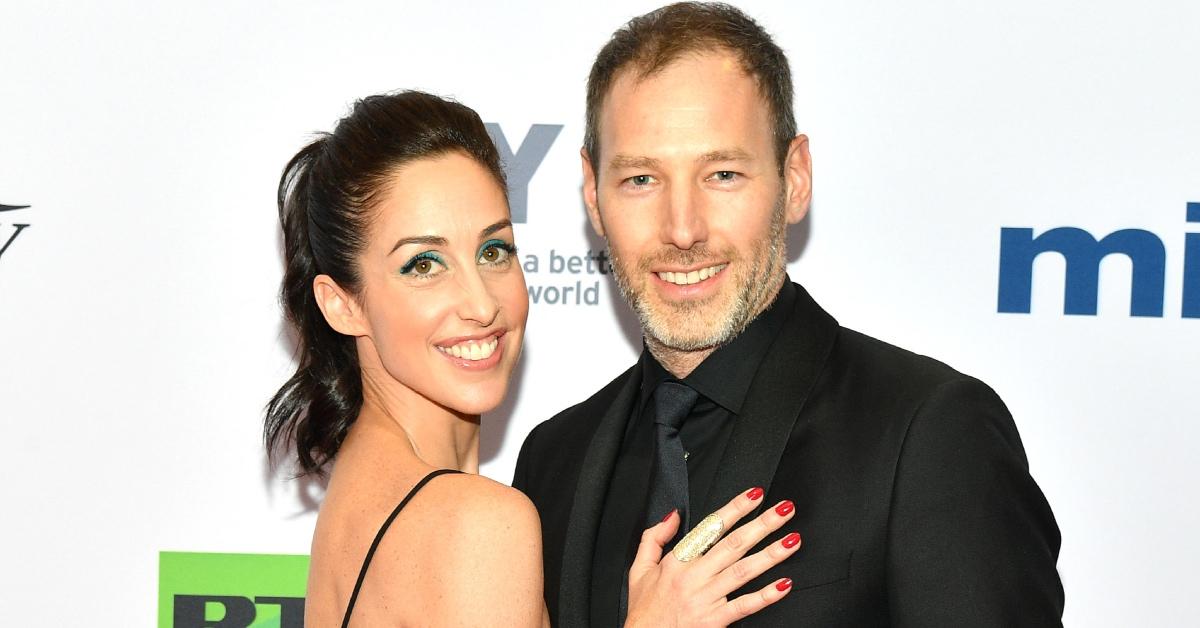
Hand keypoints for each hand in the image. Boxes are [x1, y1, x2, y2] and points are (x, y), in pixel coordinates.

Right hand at [624, 488, 800, 626]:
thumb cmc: (644, 611)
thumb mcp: (639, 569)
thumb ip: (654, 538)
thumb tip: (673, 515)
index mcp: (678, 561)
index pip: (711, 528)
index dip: (734, 508)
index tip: (754, 495)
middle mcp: (694, 576)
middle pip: (734, 544)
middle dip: (762, 524)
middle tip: (784, 509)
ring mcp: (706, 598)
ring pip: (744, 571)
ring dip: (771, 554)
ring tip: (792, 540)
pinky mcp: (715, 621)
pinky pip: (744, 605)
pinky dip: (766, 595)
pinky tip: (784, 584)